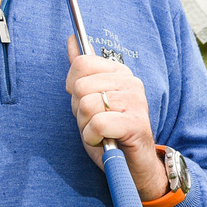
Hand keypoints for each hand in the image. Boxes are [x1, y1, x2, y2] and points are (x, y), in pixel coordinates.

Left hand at [65, 37, 169, 201]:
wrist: (133, 167)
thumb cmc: (110, 133)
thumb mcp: (91, 99)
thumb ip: (82, 70)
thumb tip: (71, 39)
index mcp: (120, 72)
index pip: (82, 63)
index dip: (74, 87)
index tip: (85, 102)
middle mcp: (131, 82)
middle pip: (80, 87)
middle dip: (79, 111)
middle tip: (95, 123)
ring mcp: (135, 102)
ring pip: (87, 106)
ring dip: (86, 127)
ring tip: (101, 133)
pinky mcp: (135, 123)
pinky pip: (97, 124)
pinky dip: (93, 138)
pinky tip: (104, 142)